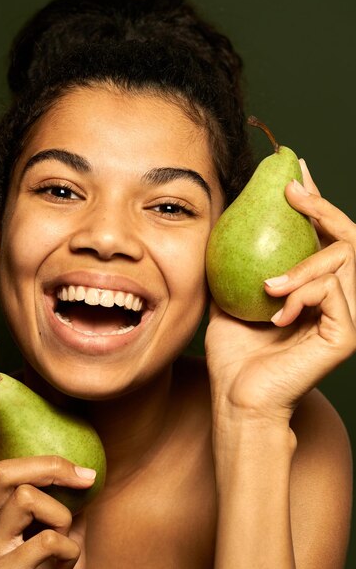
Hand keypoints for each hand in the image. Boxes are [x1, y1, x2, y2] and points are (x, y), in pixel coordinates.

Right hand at [0, 387, 93, 568]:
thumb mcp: (64, 520)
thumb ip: (63, 490)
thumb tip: (82, 453)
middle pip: (6, 471)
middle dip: (52, 466)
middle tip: (84, 476)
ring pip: (26, 497)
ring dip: (63, 513)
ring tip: (67, 535)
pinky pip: (46, 538)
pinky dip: (70, 548)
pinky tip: (66, 564)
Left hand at [205, 159, 355, 423]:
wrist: (237, 396)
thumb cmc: (234, 351)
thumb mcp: (230, 294)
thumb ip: (237, 261)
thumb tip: (224, 217)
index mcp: (315, 287)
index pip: (324, 235)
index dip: (315, 200)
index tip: (293, 172)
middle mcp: (337, 297)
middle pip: (348, 239)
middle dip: (323, 208)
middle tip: (292, 191)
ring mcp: (345, 317)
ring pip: (344, 262)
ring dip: (304, 266)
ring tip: (269, 285)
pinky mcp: (345, 336)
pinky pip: (334, 294)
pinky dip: (302, 296)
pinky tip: (275, 313)